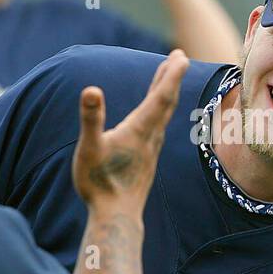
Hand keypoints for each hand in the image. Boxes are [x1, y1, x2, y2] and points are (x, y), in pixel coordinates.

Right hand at [72, 50, 188, 214]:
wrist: (116, 217)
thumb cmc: (100, 183)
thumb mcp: (89, 148)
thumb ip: (91, 119)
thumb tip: (91, 90)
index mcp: (139, 130)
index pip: (160, 96)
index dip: (171, 75)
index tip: (182, 57)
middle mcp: (150, 137)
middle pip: (166, 101)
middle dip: (172, 77)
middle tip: (180, 56)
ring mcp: (150, 149)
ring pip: (163, 114)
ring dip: (166, 92)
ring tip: (167, 76)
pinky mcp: (146, 158)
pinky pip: (157, 126)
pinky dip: (160, 111)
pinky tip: (154, 115)